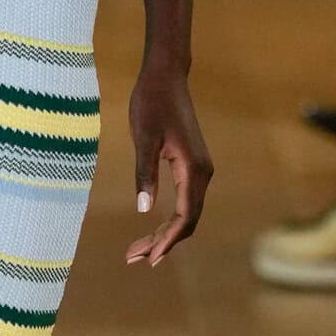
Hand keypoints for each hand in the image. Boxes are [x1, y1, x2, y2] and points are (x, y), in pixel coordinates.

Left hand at [126, 63, 211, 265]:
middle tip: (133, 258)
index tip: (148, 258)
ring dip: (165, 233)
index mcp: (193, 169)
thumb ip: (145, 173)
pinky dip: (169, 218)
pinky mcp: (192, 165)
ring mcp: (199, 169)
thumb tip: (144, 209)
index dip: (168, 240)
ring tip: (137, 249)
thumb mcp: (143, 138)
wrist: (166, 76)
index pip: (185, 216)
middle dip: (163, 242)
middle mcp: (202, 173)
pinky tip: (152, 227)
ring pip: (187, 212)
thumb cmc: (152, 103)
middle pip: (188, 220)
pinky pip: (185, 201)